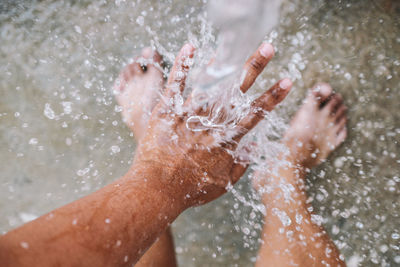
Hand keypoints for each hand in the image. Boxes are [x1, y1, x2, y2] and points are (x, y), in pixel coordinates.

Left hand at [133, 43, 291, 206]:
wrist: (157, 189)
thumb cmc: (190, 190)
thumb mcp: (222, 183)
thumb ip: (240, 164)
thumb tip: (252, 147)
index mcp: (227, 138)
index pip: (255, 113)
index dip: (272, 97)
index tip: (287, 81)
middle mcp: (211, 122)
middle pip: (236, 91)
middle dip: (253, 68)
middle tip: (268, 47)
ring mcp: (189, 115)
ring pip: (209, 84)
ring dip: (223, 63)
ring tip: (233, 46)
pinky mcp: (168, 112)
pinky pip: (176, 85)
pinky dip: (183, 65)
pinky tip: (190, 47)